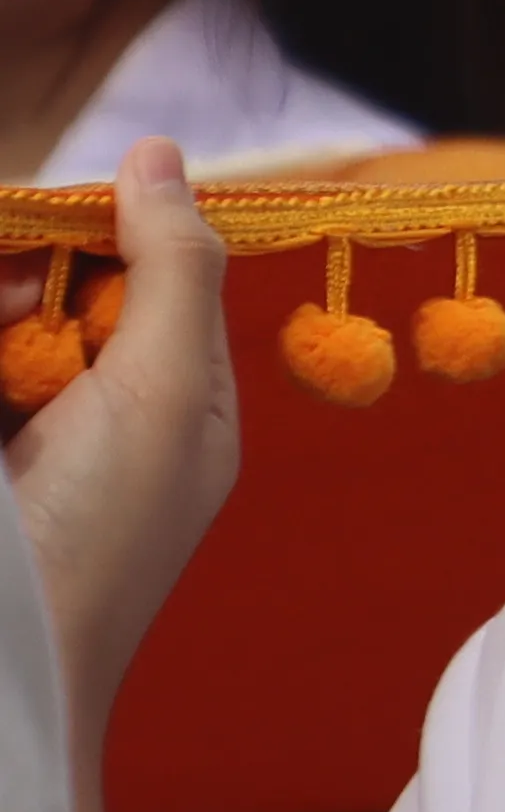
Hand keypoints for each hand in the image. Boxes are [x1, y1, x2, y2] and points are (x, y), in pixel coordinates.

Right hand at [9, 146, 239, 751]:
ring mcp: (26, 418)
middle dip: (23, 272)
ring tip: (6, 382)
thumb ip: (169, 270)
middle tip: (20, 316)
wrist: (6, 656)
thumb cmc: (102, 529)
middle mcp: (101, 400)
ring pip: (8, 316)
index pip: (147, 263)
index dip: (102, 227)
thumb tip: (159, 155)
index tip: (51, 215)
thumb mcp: (164, 390)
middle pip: (51, 282)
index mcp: (181, 388)